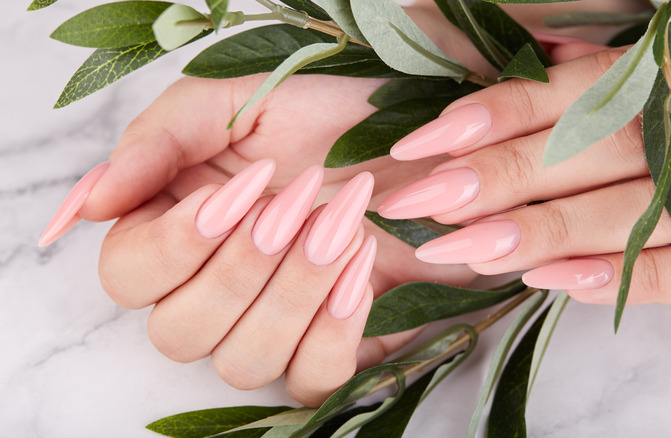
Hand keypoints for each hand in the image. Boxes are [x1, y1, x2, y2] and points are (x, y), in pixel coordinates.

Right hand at [39, 73, 474, 405]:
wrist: (419, 138)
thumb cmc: (328, 116)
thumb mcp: (238, 103)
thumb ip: (158, 141)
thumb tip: (90, 204)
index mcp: (176, 229)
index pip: (128, 277)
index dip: (176, 245)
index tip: (242, 191)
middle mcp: (215, 289)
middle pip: (179, 333)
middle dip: (243, 268)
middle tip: (300, 202)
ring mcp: (273, 326)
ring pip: (243, 362)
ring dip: (293, 293)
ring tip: (342, 226)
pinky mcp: (332, 348)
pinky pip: (311, 382)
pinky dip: (334, 333)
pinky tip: (361, 271)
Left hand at [376, 39, 670, 310]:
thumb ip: (625, 73)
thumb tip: (542, 58)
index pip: (580, 90)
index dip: (498, 113)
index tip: (424, 142)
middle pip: (595, 147)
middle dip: (499, 174)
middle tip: (418, 201)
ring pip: (637, 209)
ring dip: (544, 229)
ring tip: (462, 247)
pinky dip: (628, 277)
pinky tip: (556, 283)